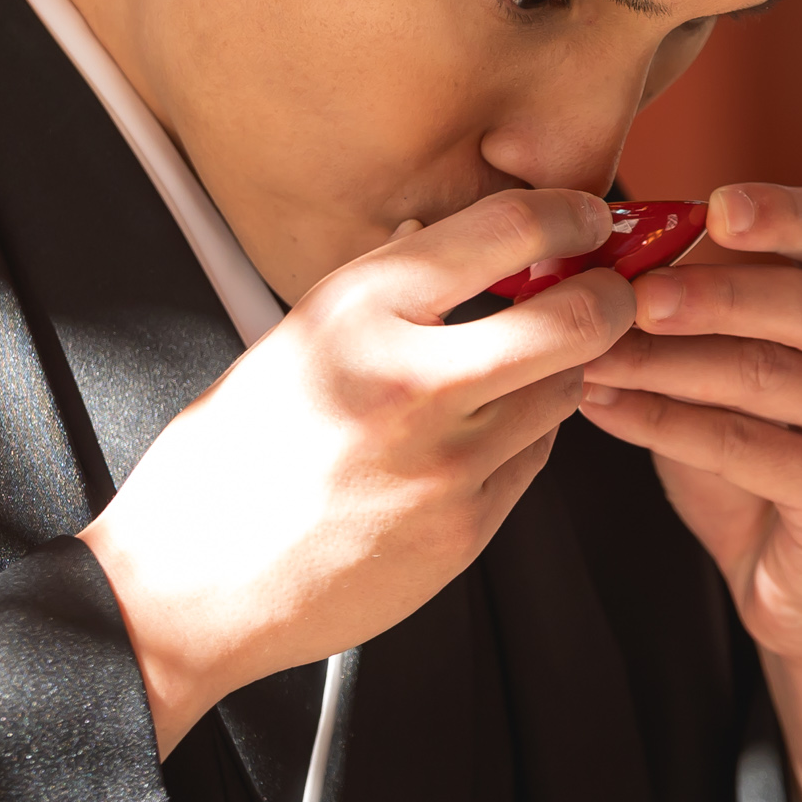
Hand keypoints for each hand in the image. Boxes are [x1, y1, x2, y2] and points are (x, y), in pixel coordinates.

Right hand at [82, 189, 634, 752]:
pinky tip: (483, 433)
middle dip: (608, 297)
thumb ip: (375, 284)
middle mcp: (411, 380)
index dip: (569, 214)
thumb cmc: (229, 460)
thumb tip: (434, 230)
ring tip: (526, 364)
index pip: (505, 230)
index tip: (586, 215)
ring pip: (567, 392)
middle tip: (605, 289)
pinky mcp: (465, 528)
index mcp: (359, 313)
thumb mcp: (289, 339)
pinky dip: (526, 436)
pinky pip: (534, 460)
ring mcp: (447, 463)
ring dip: (563, 369)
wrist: (193, 586)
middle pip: (576, 319)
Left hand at [573, 184, 801, 670]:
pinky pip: (748, 446)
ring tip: (592, 356)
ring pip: (768, 375)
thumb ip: (706, 317)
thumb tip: (614, 257)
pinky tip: (605, 410)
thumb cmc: (770, 468)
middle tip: (627, 295)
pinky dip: (665, 424)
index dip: (778, 216)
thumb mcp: (741, 375)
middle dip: (708, 295)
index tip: (712, 207)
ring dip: (665, 363)